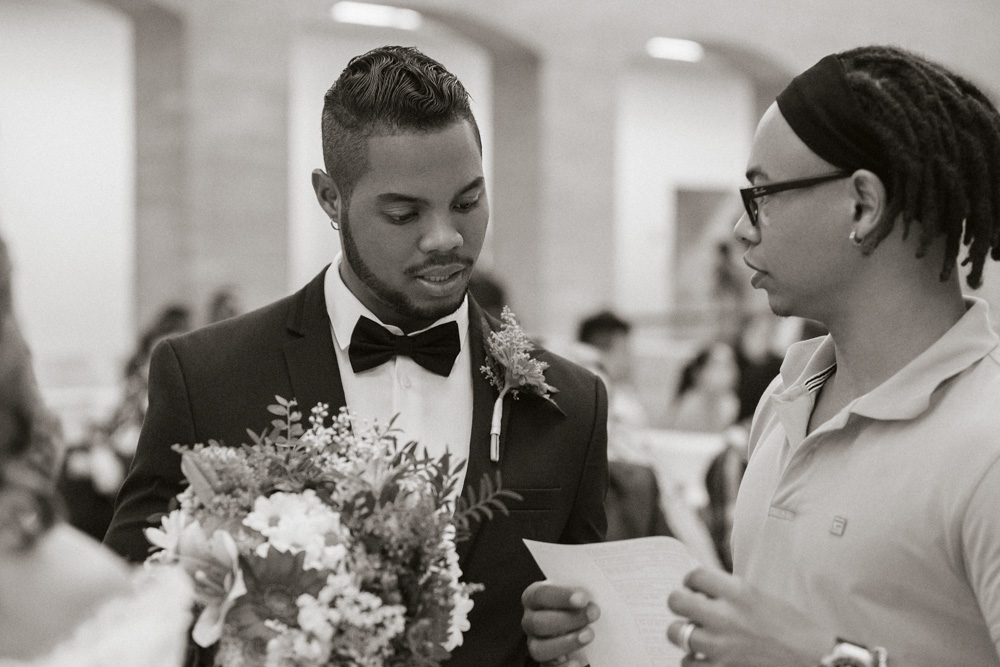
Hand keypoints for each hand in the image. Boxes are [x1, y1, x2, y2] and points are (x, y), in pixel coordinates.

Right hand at [521, 581, 599, 665]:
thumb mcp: (578, 595)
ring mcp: (535, 644)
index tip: (583, 598)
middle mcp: (530, 621)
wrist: (580, 626)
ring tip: (589, 635)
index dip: (561, 596)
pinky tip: (577, 662)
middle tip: (593, 614)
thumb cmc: (578, 605)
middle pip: (538, 623)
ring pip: (539, 648)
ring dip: (566, 643)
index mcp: (534, 597)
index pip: (541, 594)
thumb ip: (581, 594)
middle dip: (568, 619)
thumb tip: (590, 599)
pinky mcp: (545, 663)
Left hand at [666, 568, 832, 666]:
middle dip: (680, 603)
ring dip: (684, 633)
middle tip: (689, 610)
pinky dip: (693, 660)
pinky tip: (705, 658)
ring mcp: (721, 646)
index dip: (692, 581)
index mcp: (738, 592)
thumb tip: (699, 588)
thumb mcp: (760, 597)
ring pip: (676, 633)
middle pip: (676, 600)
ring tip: (697, 635)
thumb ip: (729, 592)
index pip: (694, 575)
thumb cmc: (791, 628)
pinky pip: (687, 662)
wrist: (814, 660)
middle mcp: (726, 616)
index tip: (696, 588)